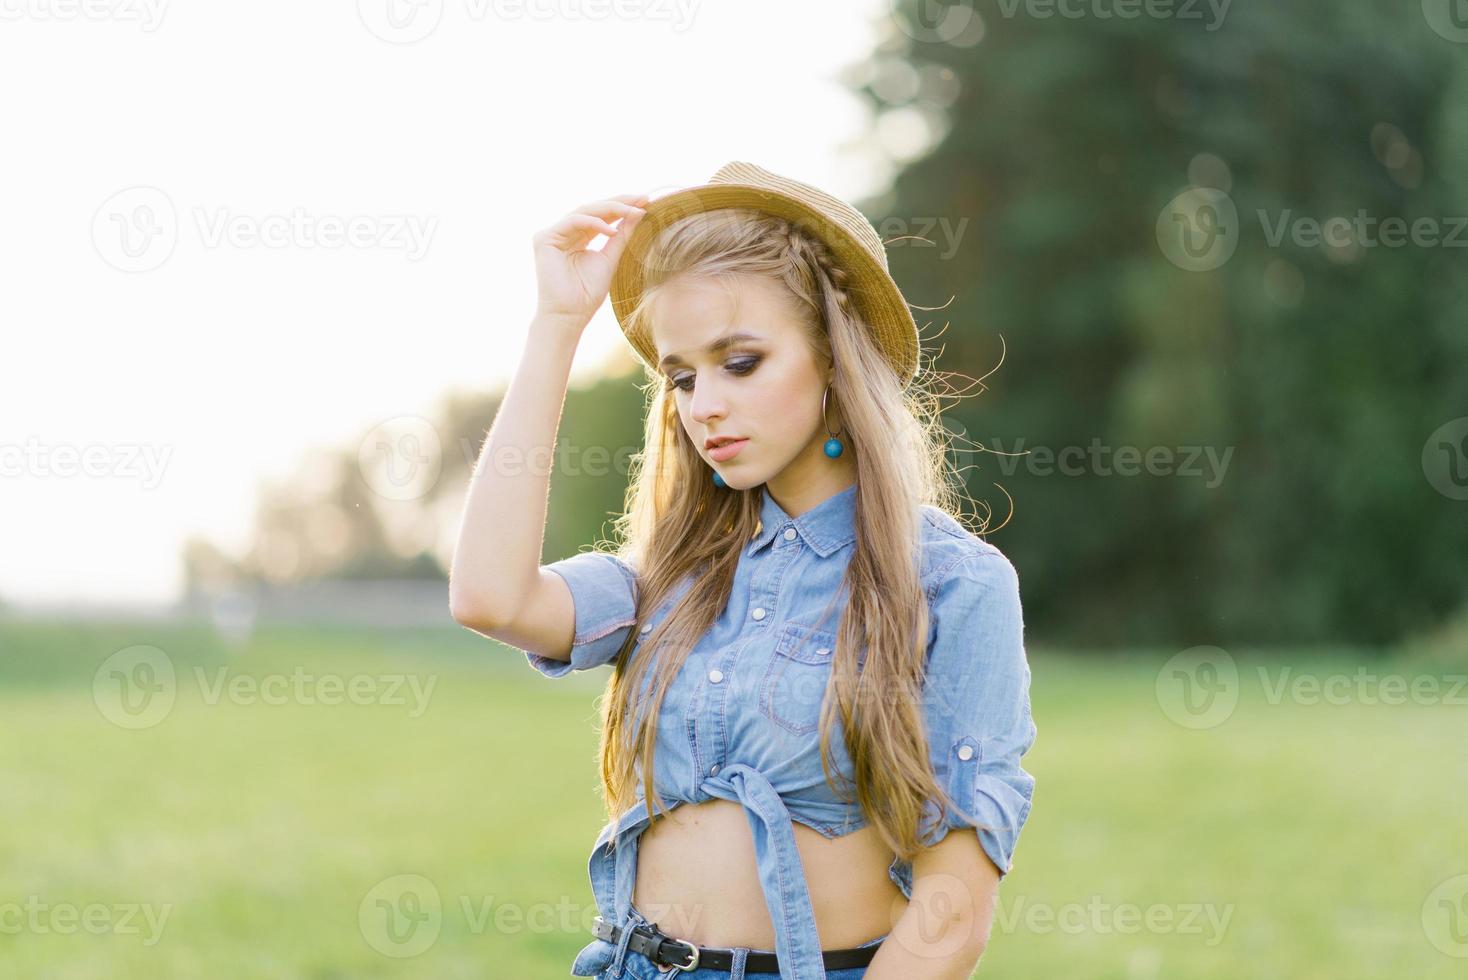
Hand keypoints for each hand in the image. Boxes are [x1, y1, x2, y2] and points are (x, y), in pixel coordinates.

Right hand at [532, 193, 648, 329]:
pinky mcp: (544, 238)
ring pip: (584, 211)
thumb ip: (621, 236)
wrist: (569, 315)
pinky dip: (593, 223)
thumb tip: (638, 214)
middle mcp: (564, 232)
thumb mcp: (610, 259)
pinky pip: (573, 221)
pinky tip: (611, 230)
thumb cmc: (587, 294)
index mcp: (578, 237)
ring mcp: (553, 234)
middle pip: (593, 209)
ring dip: (611, 209)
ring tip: (633, 211)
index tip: (646, 202)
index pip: (601, 216)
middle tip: (643, 198)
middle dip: (619, 202)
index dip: (623, 207)